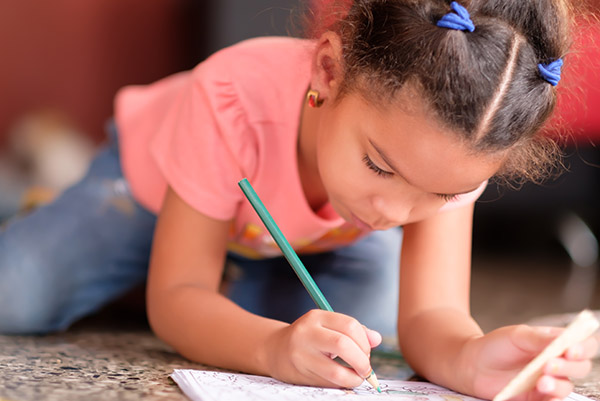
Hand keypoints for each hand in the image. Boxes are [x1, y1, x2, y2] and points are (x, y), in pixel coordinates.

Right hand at [261, 309, 381, 387]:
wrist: (276, 349)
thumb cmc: (309, 338)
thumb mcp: (328, 327)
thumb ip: (353, 331)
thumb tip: (376, 339)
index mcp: (317, 317)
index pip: (350, 325)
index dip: (365, 341)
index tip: (368, 351)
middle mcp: (307, 333)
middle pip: (343, 345)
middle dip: (362, 360)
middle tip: (366, 367)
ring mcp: (301, 354)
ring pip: (336, 370)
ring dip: (354, 377)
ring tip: (357, 376)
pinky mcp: (300, 373)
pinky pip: (328, 383)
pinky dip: (342, 383)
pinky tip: (343, 379)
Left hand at [466, 325, 597, 400]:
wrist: (472, 364)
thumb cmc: (496, 345)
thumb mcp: (517, 336)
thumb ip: (540, 338)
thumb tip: (565, 339)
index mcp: (555, 343)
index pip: (582, 345)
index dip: (583, 348)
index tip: (571, 350)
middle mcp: (556, 363)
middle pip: (580, 367)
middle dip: (569, 366)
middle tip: (550, 364)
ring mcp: (548, 381)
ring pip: (567, 386)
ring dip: (558, 384)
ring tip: (541, 381)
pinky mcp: (537, 398)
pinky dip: (552, 400)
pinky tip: (547, 396)